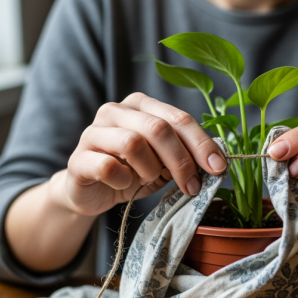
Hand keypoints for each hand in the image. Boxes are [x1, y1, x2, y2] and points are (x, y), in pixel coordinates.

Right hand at [61, 92, 227, 215]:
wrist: (92, 192)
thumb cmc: (132, 172)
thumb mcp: (164, 162)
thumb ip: (185, 155)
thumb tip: (217, 163)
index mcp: (141, 105)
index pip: (179, 118)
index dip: (202, 143)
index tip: (219, 168)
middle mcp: (116, 111)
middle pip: (159, 129)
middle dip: (182, 161)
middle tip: (192, 186)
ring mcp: (94, 132)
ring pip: (133, 143)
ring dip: (150, 169)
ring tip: (148, 179)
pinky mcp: (78, 158)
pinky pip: (107, 166)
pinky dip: (123, 180)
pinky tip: (124, 184)